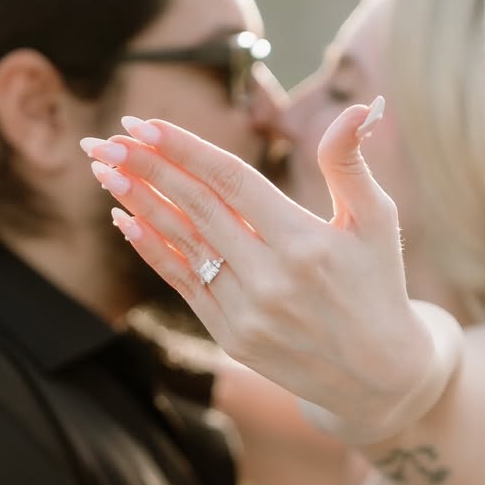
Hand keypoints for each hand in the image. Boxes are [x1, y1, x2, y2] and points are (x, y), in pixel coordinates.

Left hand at [83, 102, 447, 440]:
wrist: (377, 377)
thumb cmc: (379, 285)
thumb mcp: (377, 221)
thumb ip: (351, 163)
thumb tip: (359, 106)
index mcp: (304, 243)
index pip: (231, 181)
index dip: (184, 149)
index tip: (143, 124)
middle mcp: (270, 279)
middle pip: (196, 208)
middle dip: (146, 168)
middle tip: (106, 139)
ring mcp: (246, 312)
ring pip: (182, 245)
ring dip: (139, 203)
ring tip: (104, 169)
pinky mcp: (231, 336)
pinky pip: (183, 283)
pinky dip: (152, 249)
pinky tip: (125, 219)